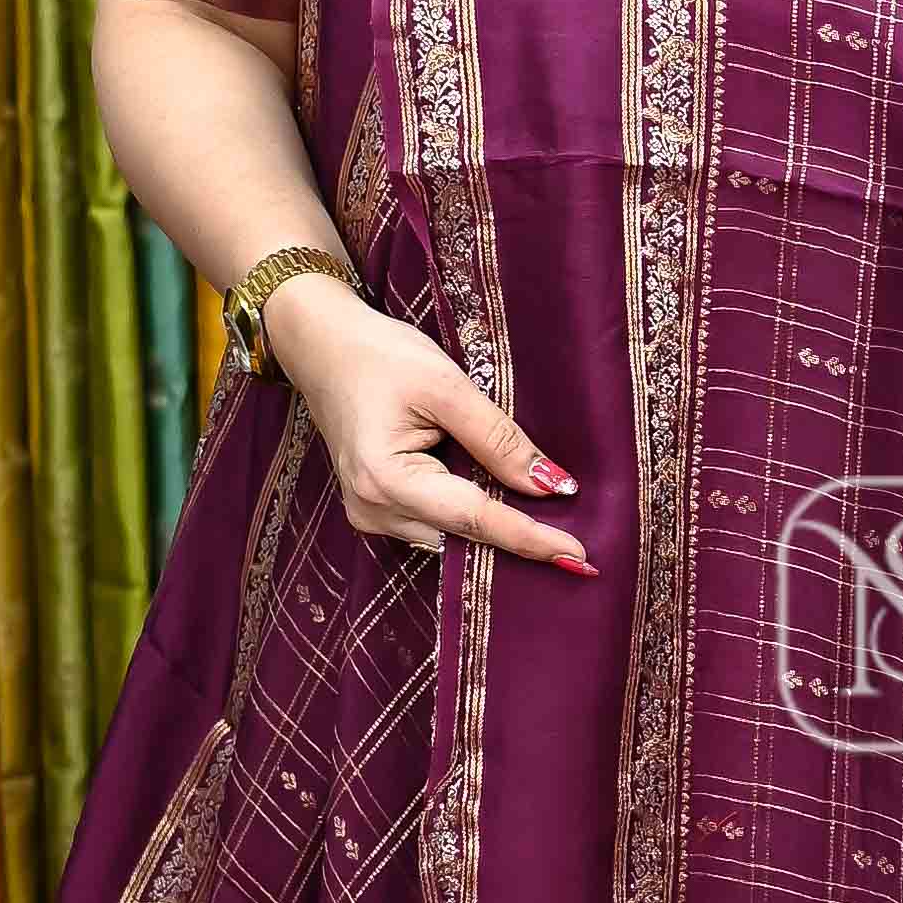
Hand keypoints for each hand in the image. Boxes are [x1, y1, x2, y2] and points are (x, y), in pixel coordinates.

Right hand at [263, 274, 593, 572]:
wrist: (323, 346)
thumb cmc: (380, 355)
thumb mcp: (447, 387)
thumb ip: (499, 440)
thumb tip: (552, 486)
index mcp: (387, 479)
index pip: (475, 518)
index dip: (531, 538)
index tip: (580, 556)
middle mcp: (373, 509)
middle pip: (464, 534)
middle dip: (518, 538)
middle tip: (578, 544)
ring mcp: (368, 514)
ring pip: (451, 535)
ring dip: (493, 525)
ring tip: (544, 520)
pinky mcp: (374, 509)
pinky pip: (434, 525)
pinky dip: (467, 516)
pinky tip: (499, 503)